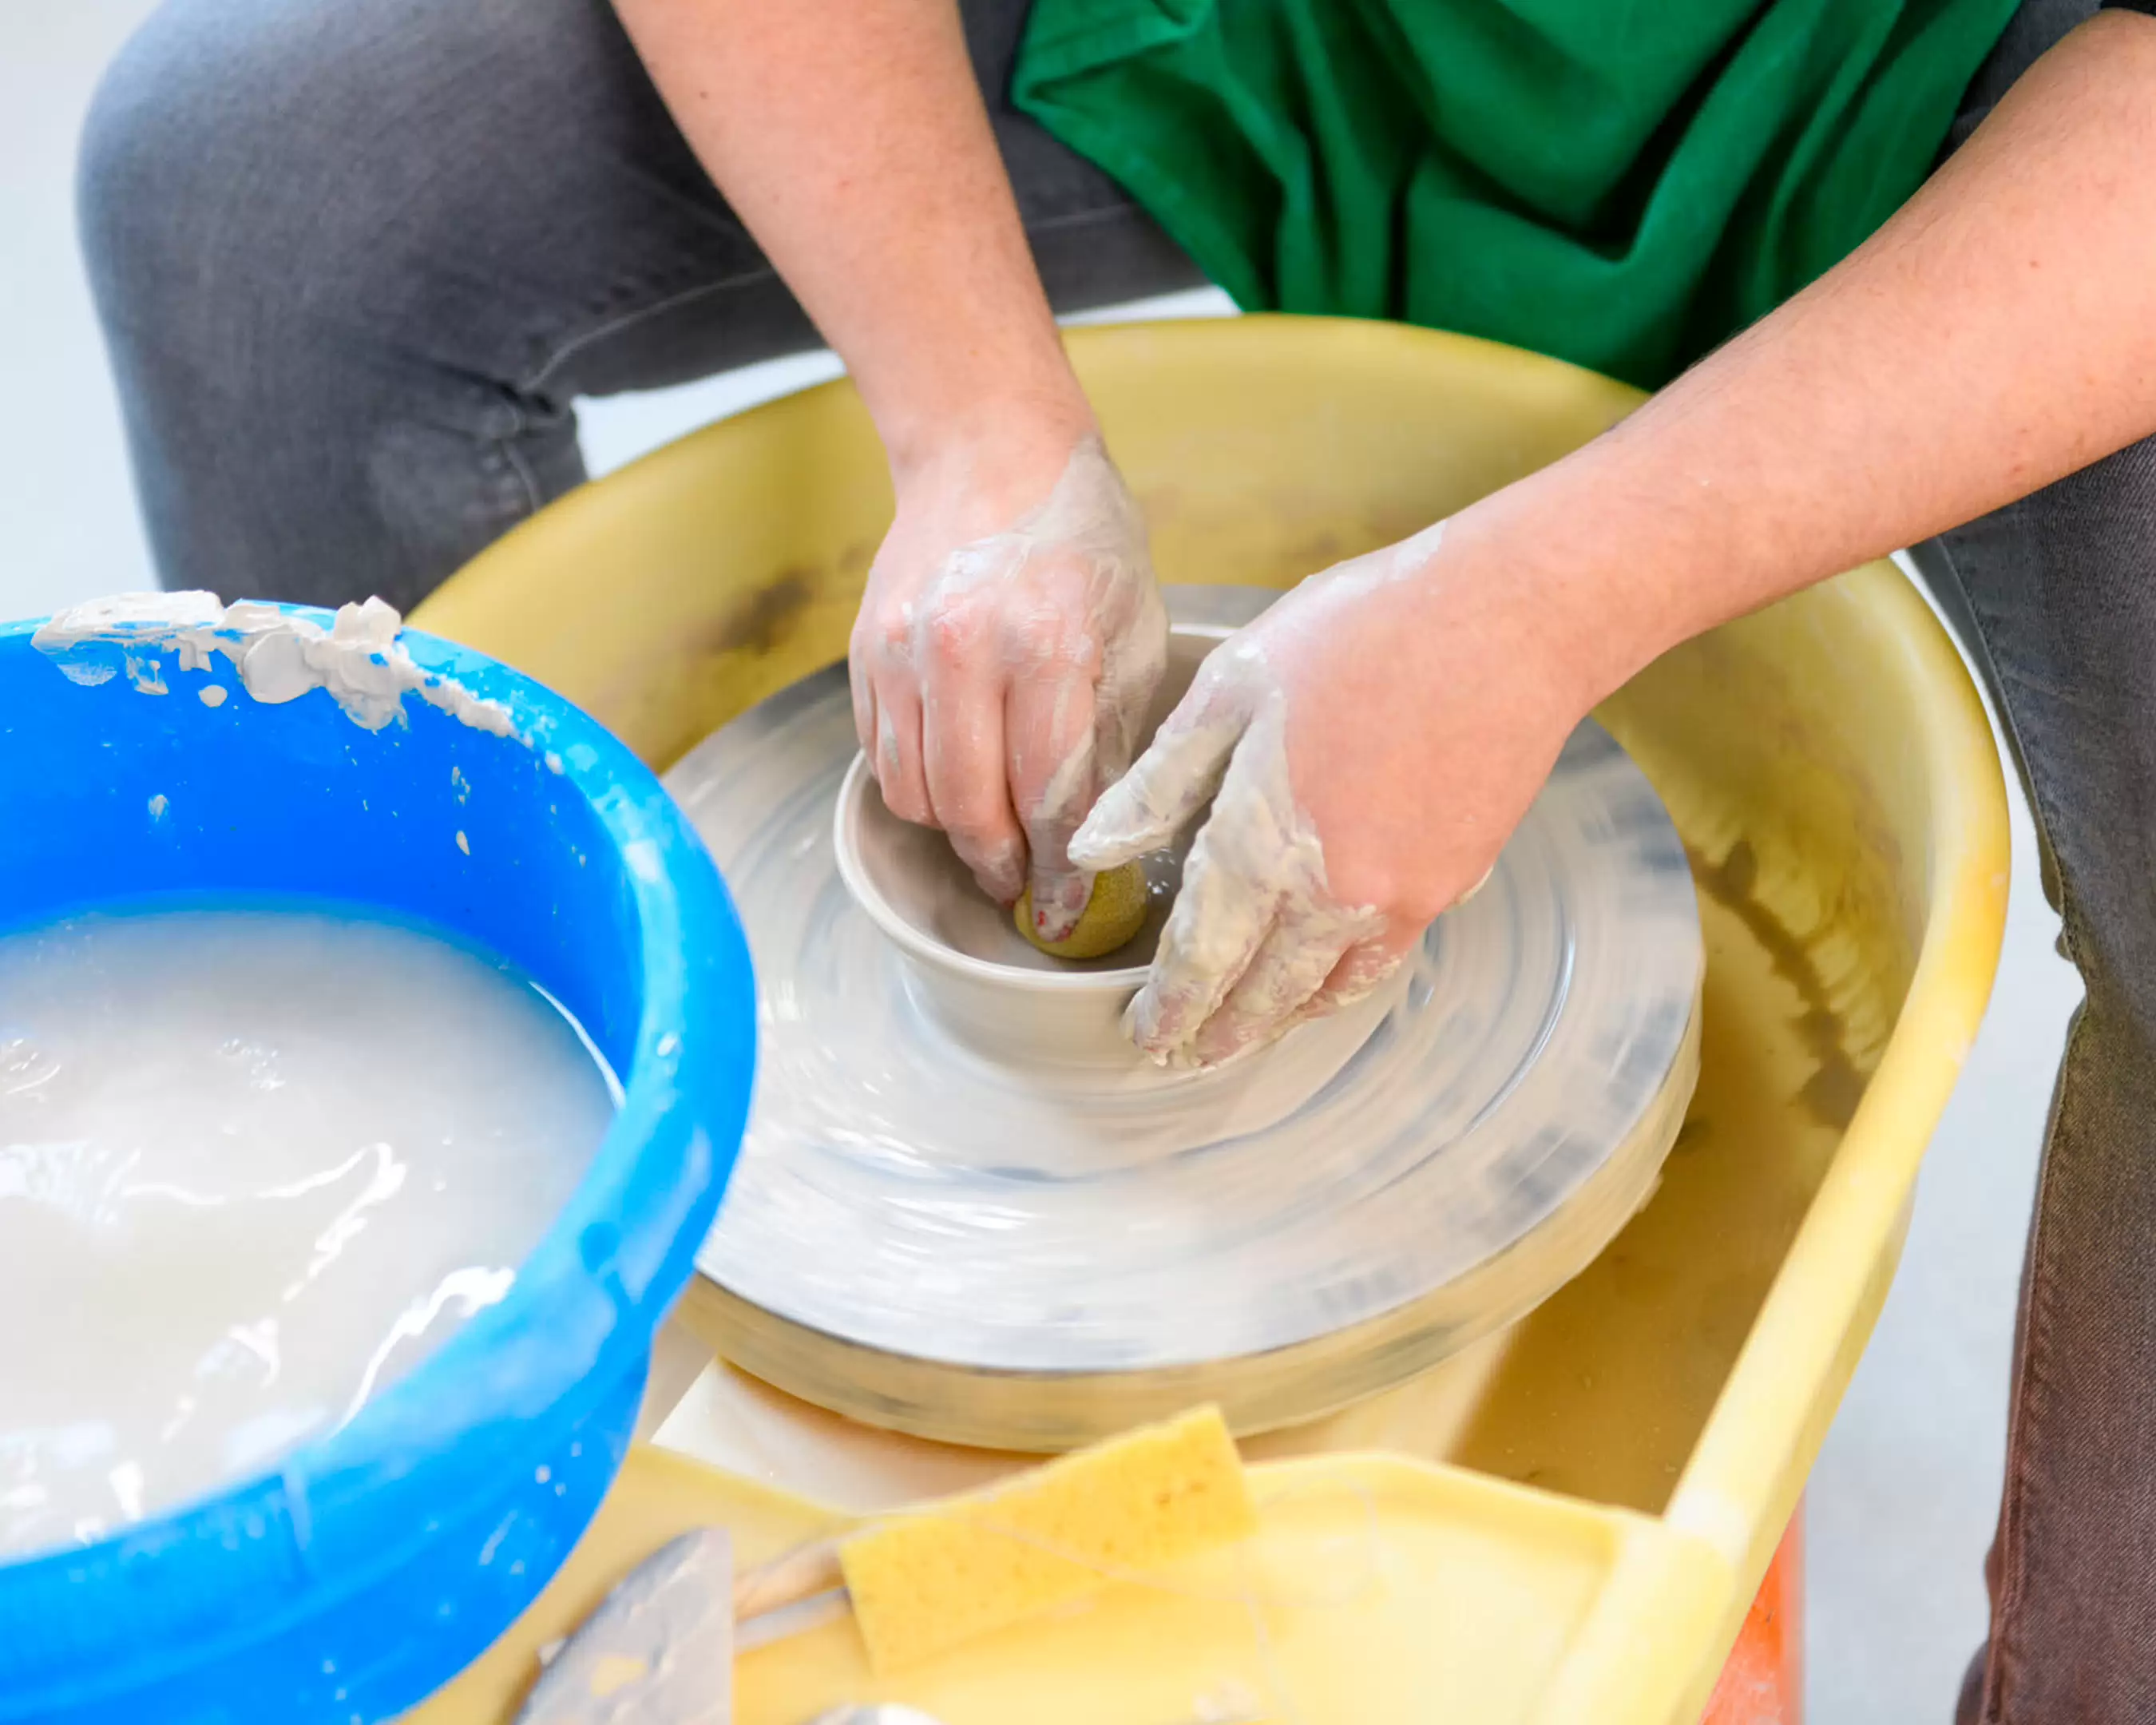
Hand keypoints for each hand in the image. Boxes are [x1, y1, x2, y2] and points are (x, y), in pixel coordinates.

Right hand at [850, 428, 1167, 939]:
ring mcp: (904, 651)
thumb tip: (1097, 835)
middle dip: (1001, 866)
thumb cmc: (1080, 539)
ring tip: (992, 837)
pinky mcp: (867, 651)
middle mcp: (965, 651)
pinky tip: (956, 783)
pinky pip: (881, 755)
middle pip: (971, 810)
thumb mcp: (1132, 630)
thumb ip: (1112, 735)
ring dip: (954, 832)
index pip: (1050, 796)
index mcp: (1048, 646)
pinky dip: (917, 787)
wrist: (990, 450)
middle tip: (1024, 885)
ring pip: (915, 794)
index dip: (1059, 868)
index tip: (1063, 909)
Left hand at [1071, 522, 1595, 1067]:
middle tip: (1183, 1055)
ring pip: (1326, 989)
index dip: (1169, 1005)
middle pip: (1261, 992)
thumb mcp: (1231, 689)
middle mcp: (1330, 892)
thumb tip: (1094, 848)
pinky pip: (1381, 960)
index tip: (1143, 1033)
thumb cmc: (1362, 634)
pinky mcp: (1449, 882)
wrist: (1506, 620)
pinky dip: (1341, 987)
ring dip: (1279, 1021)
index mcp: (1261, 843)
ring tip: (1245, 1035)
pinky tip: (1325, 984)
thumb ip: (1160, 783)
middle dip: (1217, 1031)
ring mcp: (1399, 896)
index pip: (1199, 956)